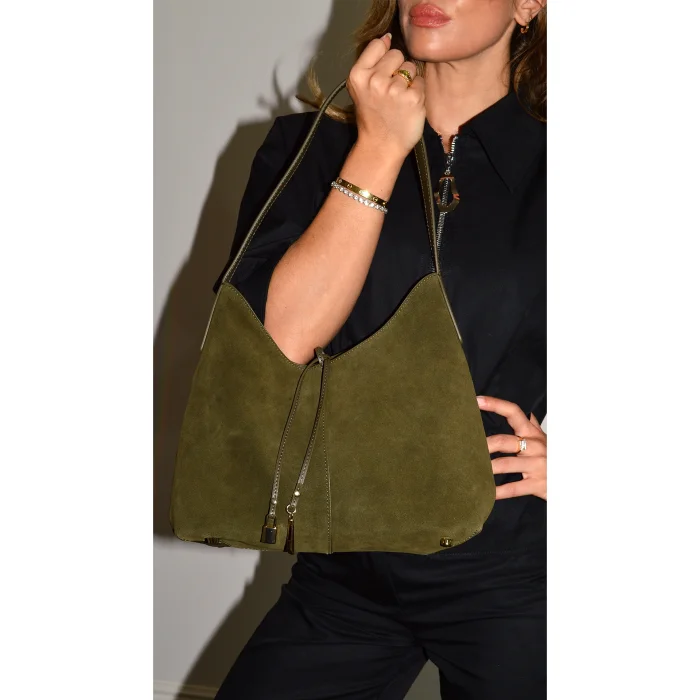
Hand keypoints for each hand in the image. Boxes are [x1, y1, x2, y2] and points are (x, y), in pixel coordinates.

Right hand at [347, 33, 425, 161]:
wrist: (381, 147)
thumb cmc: (373, 117)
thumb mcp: (361, 88)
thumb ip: (371, 62)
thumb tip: (387, 38)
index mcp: (358, 75)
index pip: (378, 44)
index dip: (384, 57)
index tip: (382, 73)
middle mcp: (374, 80)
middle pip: (396, 54)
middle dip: (397, 69)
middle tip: (390, 92)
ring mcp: (394, 89)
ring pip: (410, 67)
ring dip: (408, 82)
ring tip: (399, 100)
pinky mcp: (412, 98)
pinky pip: (420, 82)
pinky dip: (417, 93)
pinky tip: (408, 106)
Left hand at [476, 396, 546, 500]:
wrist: (574, 481)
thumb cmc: (553, 458)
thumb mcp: (544, 440)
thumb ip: (533, 427)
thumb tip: (527, 413)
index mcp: (532, 433)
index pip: (514, 412)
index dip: (495, 405)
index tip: (477, 400)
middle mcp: (534, 446)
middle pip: (503, 441)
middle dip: (485, 445)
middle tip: (468, 448)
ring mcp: (536, 465)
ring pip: (506, 464)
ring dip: (487, 467)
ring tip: (473, 470)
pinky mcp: (537, 484)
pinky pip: (514, 488)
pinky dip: (498, 491)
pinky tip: (488, 492)